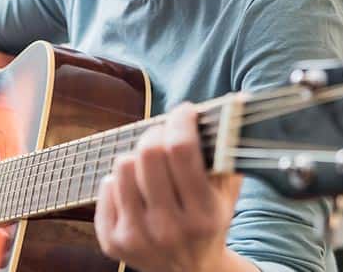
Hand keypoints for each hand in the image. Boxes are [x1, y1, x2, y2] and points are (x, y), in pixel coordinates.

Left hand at [94, 102, 243, 271]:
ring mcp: (138, 237)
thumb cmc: (210, 221)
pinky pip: (105, 187)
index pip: (182, 150)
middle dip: (156, 133)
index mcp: (204, 214)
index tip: (185, 111)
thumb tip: (237, 101)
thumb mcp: (227, 192)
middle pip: (149, 153)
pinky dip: (118, 181)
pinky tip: (135, 189)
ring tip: (150, 165)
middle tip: (164, 133)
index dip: (181, 120)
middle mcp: (170, 229)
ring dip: (137, 157)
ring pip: (122, 166)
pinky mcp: (113, 242)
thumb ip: (230, 151)